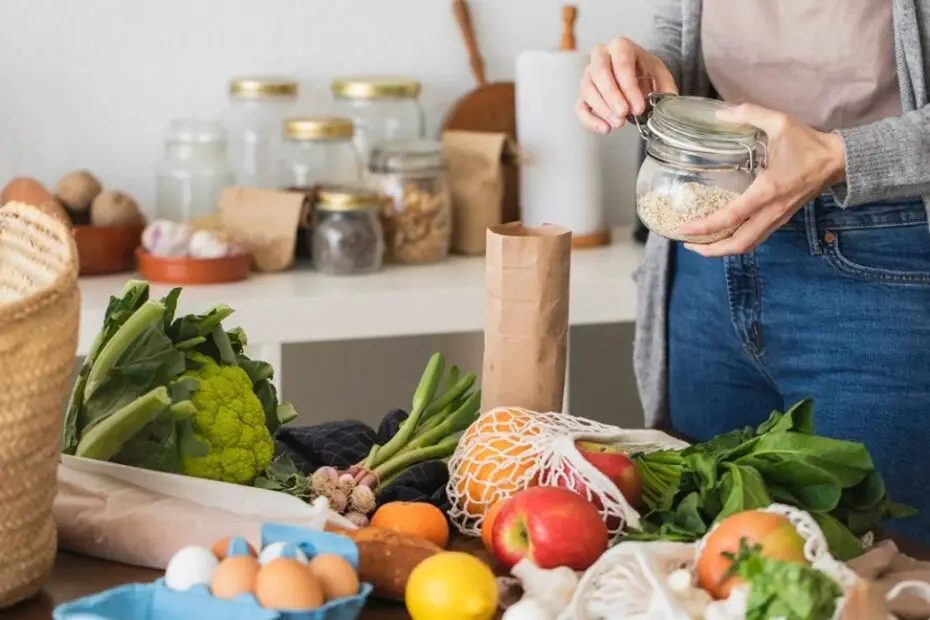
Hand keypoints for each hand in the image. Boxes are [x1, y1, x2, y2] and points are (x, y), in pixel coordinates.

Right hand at [576, 37, 676, 133]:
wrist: (634, 74)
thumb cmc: (644, 72)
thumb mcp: (660, 74)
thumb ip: (666, 87)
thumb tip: (668, 102)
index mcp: (621, 46)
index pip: (621, 64)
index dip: (629, 88)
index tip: (639, 107)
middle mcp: (601, 56)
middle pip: (599, 72)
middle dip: (612, 96)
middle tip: (624, 114)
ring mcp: (588, 74)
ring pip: (587, 89)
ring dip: (602, 109)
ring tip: (618, 122)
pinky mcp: (583, 93)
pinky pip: (580, 106)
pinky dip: (590, 120)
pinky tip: (605, 128)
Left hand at [682, 104, 846, 256]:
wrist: (837, 160)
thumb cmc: (808, 143)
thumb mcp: (779, 122)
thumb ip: (749, 114)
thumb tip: (720, 114)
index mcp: (768, 190)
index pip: (732, 216)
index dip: (707, 226)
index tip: (685, 228)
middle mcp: (772, 211)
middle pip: (739, 244)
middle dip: (711, 249)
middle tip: (687, 243)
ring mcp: (778, 219)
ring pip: (748, 245)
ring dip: (723, 249)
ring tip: (701, 244)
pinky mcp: (781, 220)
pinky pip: (756, 238)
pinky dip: (736, 242)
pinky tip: (722, 234)